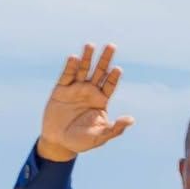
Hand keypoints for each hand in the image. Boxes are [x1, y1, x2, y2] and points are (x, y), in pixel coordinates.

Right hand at [37, 43, 133, 161]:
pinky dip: (70, 67)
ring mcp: (75, 89)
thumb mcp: (100, 137)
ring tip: (90, 45)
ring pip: (83, 70)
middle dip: (105, 59)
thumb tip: (131, 120)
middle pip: (99, 72)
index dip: (113, 77)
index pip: (109, 85)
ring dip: (87, 58)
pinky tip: (74, 58)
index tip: (117, 69)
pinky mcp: (61, 90)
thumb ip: (115, 129)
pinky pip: (66, 76)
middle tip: (112, 46)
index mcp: (101, 101)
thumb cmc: (81, 141)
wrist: (58, 142)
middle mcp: (89, 92)